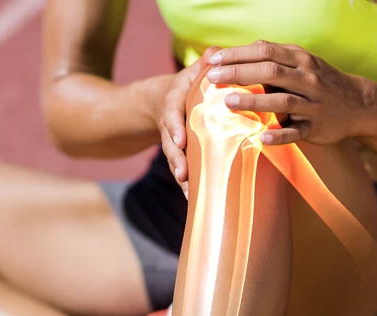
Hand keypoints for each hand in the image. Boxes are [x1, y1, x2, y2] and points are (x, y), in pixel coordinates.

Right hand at [155, 46, 221, 198]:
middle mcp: (171, 125)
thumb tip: (216, 53)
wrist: (161, 101)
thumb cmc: (186, 84)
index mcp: (174, 103)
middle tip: (182, 175)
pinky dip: (188, 186)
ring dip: (181, 178)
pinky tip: (194, 201)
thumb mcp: (192, 71)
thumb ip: (204, 63)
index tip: (179, 139)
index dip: (174, 127)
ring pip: (175, 161)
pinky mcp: (181, 154)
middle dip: (175, 161)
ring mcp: (174, 142)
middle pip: (171, 145)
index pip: (172, 115)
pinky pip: (184, 170)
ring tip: (189, 195)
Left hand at [205, 40, 372, 145]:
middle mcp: (307, 78)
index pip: (265, 51)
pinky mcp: (316, 127)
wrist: (358, 104)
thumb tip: (236, 53)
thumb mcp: (301, 62)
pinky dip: (280, 135)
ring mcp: (313, 104)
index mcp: (300, 59)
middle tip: (212, 79)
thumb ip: (272, 57)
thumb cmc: (319, 81)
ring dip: (254, 101)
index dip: (238, 55)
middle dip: (239, 74)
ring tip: (228, 102)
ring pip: (282, 100)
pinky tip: (262, 137)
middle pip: (270, 72)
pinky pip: (296, 132)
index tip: (213, 61)